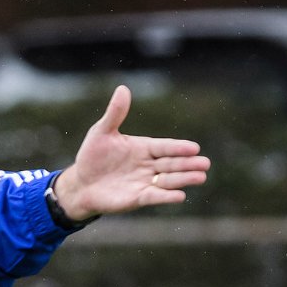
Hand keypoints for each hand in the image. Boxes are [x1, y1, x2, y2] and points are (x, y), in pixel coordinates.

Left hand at [51, 85, 210, 220]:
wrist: (80, 184)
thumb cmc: (92, 157)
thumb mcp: (101, 132)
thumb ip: (115, 114)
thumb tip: (123, 88)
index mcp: (144, 148)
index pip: (165, 147)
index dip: (178, 148)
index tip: (194, 148)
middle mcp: (148, 165)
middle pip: (172, 163)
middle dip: (188, 164)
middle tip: (205, 164)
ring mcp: (144, 182)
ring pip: (168, 180)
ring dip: (183, 179)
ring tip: (201, 177)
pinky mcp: (137, 198)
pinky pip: (154, 197)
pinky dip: (166, 196)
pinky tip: (179, 196)